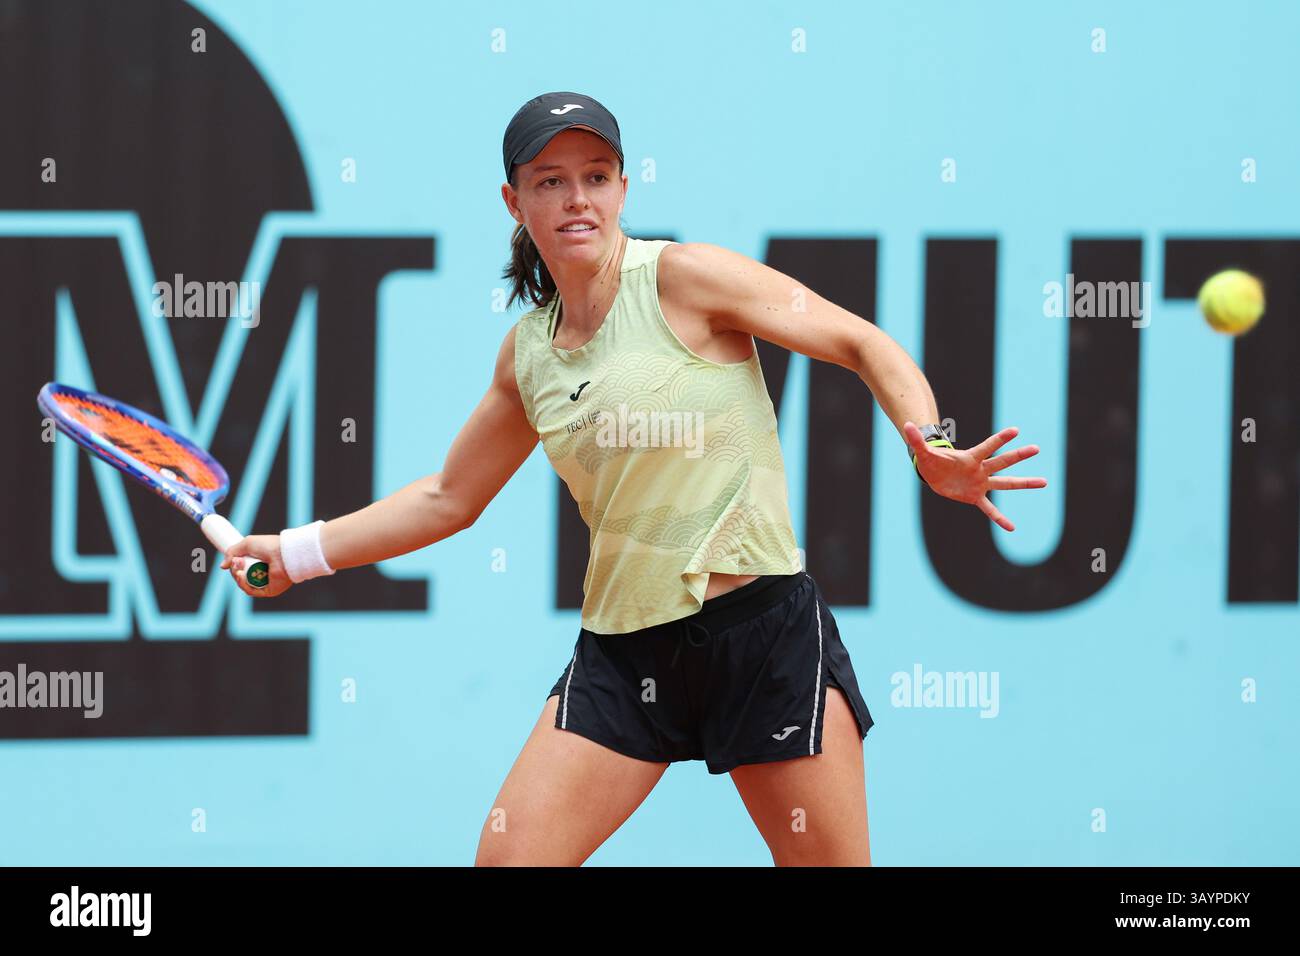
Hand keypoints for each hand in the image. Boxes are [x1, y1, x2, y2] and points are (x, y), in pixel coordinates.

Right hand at [220, 533, 292, 596]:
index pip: (243, 568)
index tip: (233, 559)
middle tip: (237, 562)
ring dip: (237, 577)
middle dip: (235, 570)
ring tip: (239, 568)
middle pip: (242, 577)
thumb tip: (223, 566)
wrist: (283, 553)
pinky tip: (241, 575)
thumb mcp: (247, 544)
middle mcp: (263, 573)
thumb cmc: (269, 545)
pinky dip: (243, 584)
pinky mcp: (268, 591)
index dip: (236, 565)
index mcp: (260, 562)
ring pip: (245, 585)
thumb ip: (232, 553)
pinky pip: (251, 591)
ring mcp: (266, 583)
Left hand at [903, 422, 1047, 531]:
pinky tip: (1012, 528)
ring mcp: (981, 483)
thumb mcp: (924, 453)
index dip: (999, 440)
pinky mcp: (976, 497)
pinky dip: (999, 518)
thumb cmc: (932, 461)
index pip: (986, 447)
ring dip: (1024, 483)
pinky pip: (990, 510)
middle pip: (1002, 462)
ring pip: (1005, 483)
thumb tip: (906, 425)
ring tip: (1044, 482)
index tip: (1015, 430)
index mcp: (970, 458)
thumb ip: (917, 441)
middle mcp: (980, 469)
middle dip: (1018, 455)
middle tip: (1036, 448)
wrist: (935, 475)